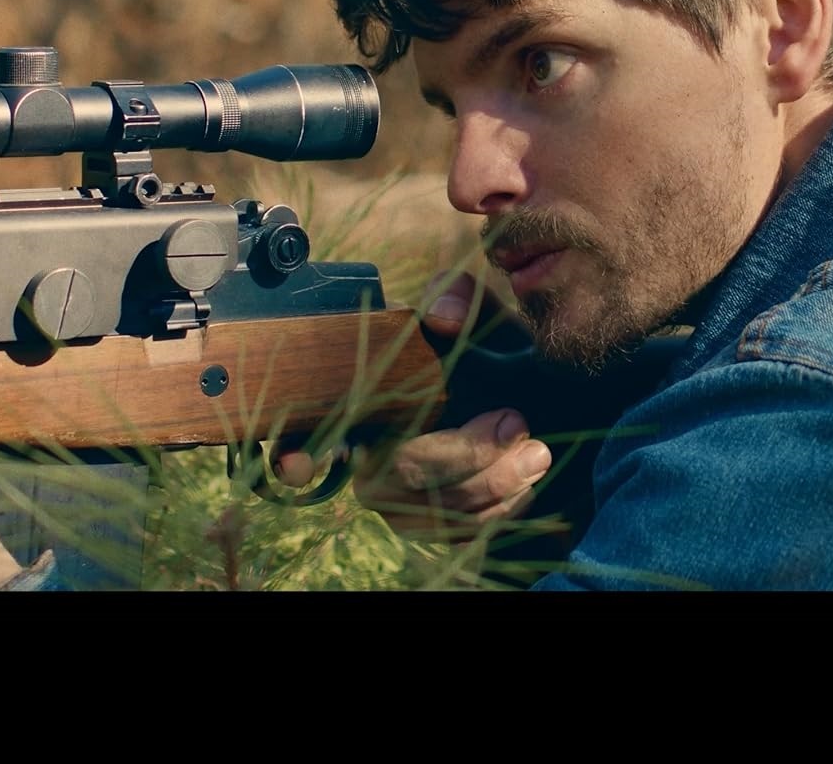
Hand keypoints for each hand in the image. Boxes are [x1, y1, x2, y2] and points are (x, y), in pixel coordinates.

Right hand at [274, 271, 550, 540]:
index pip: (302, 440)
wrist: (540, 408)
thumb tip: (440, 315)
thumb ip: (458, 298)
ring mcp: (399, 503)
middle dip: (463, 455)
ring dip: (494, 483)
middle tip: (515, 421)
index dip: (292, 456)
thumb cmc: (492, 359)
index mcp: (365, 408)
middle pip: (399, 476)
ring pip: (435, 511)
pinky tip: (528, 478)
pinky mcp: (434, 530)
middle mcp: (368, 463)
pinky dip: (502, 509)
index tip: (296, 465)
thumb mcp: (479, 320)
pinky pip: (461, 533)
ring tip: (537, 451)